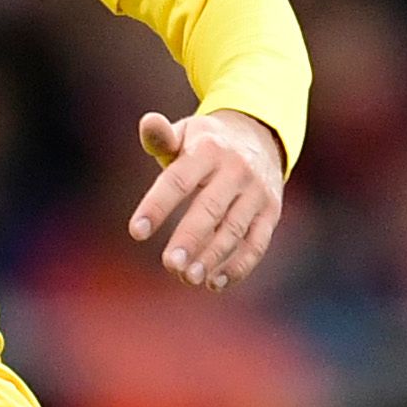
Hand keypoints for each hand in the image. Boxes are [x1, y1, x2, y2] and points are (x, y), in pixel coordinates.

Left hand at [129, 108, 286, 290]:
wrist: (260, 135)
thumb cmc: (206, 143)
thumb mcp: (186, 132)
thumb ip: (162, 136)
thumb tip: (148, 122)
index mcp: (208, 149)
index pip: (179, 180)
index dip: (157, 205)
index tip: (136, 232)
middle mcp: (236, 170)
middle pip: (210, 208)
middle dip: (190, 238)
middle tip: (169, 264)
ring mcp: (257, 192)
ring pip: (235, 229)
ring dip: (213, 256)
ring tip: (188, 278)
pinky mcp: (271, 211)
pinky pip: (257, 242)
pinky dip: (239, 266)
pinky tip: (215, 283)